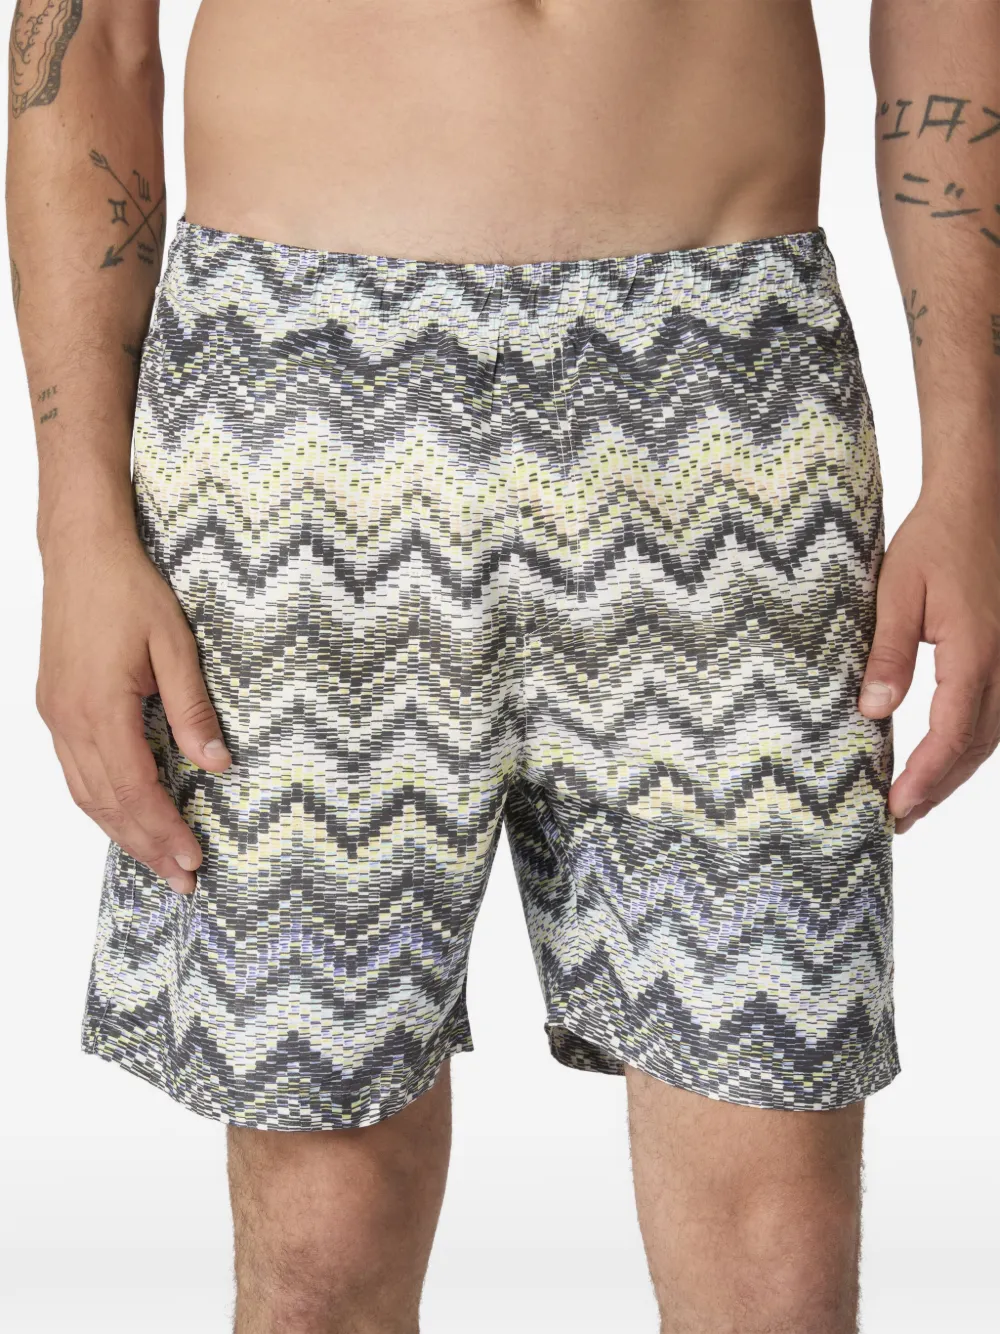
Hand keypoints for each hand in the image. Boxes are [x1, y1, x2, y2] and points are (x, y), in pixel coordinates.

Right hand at [37, 530, 231, 892]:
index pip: (135, 790)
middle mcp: (69, 720)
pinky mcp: (54, 707)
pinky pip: (75, 771)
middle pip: (107, 804)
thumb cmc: (130, 590)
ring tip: (158, 859)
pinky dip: (102, 802)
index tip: (193, 860)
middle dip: (146, 846)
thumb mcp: (176, 646)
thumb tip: (218, 764)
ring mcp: (55, 715)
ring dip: (122, 832)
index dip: (164, 830)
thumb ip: (193, 709)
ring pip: (85, 794)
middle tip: (182, 880)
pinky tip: (126, 815)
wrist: (82, 551)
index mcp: (100, 708)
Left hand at [858, 489, 999, 833]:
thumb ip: (886, 654)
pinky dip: (971, 743)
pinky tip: (946, 756)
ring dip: (954, 772)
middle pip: (975, 749)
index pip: (949, 737)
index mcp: (975, 655)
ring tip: (916, 800)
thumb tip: (872, 713)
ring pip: (991, 736)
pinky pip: (997, 713)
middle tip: (898, 820)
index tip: (893, 809)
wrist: (980, 501)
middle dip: (936, 789)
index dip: (922, 780)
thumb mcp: (895, 593)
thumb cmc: (934, 540)